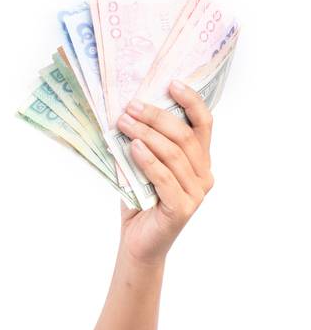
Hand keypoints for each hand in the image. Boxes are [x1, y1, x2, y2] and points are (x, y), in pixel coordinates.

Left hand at [115, 79, 214, 266]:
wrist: (138, 245)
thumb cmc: (141, 205)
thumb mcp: (144, 168)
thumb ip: (147, 144)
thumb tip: (131, 112)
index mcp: (200, 161)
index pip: (203, 124)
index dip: (191, 101)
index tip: (171, 84)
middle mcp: (204, 175)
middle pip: (184, 136)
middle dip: (157, 117)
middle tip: (131, 107)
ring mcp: (196, 193)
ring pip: (173, 154)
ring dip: (146, 134)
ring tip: (124, 123)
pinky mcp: (183, 208)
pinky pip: (165, 177)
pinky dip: (148, 160)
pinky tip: (133, 148)